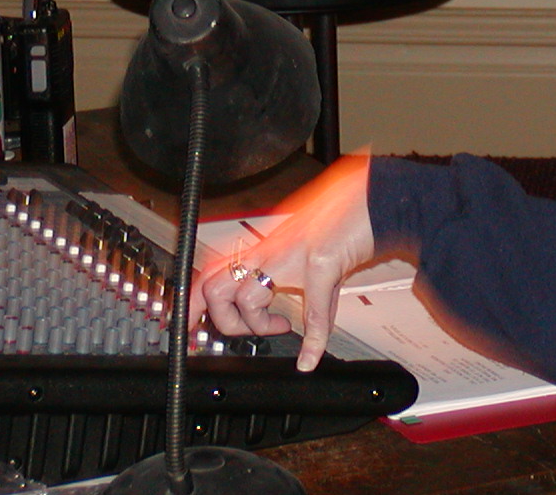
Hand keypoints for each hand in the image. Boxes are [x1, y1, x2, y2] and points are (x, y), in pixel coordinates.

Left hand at [195, 154, 373, 370]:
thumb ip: (310, 308)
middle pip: (217, 286)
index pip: (212, 273)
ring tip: (278, 326)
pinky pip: (311, 309)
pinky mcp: (319, 262)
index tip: (183, 326)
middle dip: (223, 320)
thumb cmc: (345, 225)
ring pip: (247, 294)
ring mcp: (291, 254)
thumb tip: (309, 350)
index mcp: (265, 249)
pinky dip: (312, 339)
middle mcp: (270, 249)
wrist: (372, 200)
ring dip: (257, 323)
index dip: (191, 302)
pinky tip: (312, 355)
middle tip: (247, 331)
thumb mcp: (320, 271)